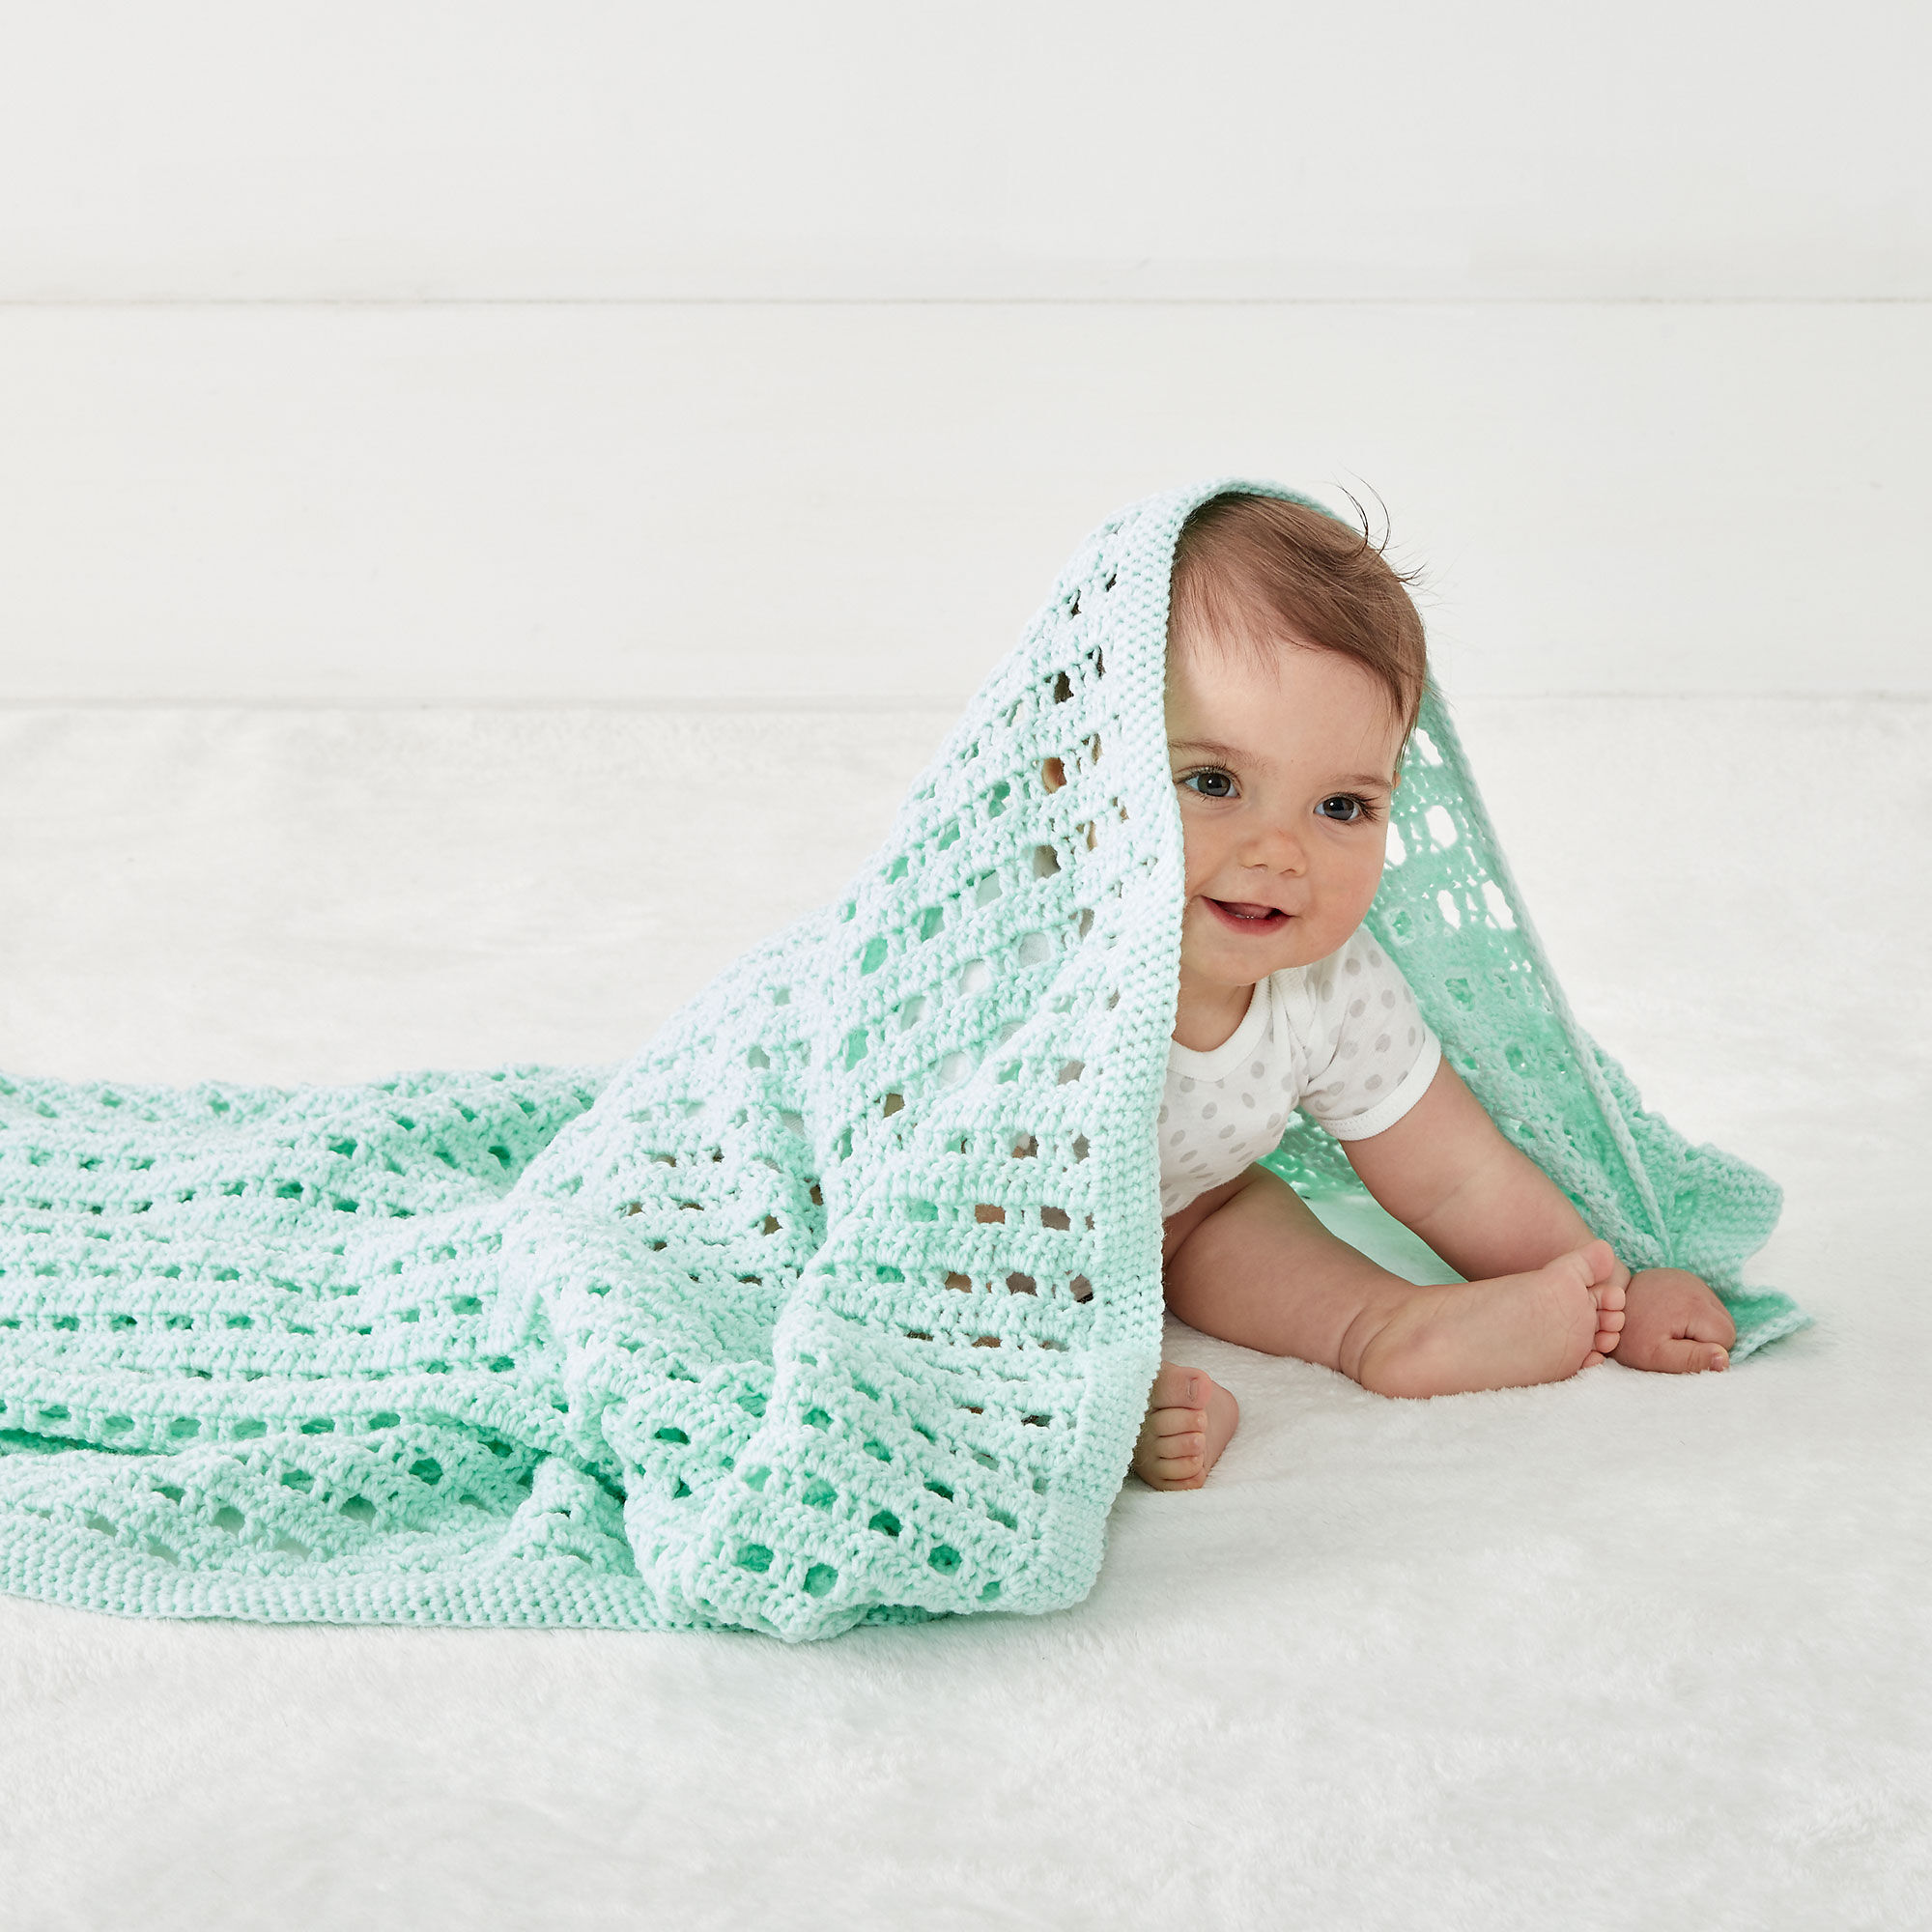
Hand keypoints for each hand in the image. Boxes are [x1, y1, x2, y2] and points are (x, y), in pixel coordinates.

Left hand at [1613, 1267, 1735, 1373]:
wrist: (1601, 1307)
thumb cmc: (1628, 1337)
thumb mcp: (1657, 1356)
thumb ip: (1692, 1360)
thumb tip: (1725, 1360)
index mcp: (1694, 1305)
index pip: (1726, 1338)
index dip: (1705, 1351)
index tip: (1677, 1348)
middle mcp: (1696, 1286)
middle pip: (1724, 1325)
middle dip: (1705, 1339)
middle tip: (1672, 1341)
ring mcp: (1689, 1279)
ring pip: (1715, 1315)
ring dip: (1699, 1328)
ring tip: (1668, 1329)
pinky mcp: (1681, 1278)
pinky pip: (1703, 1303)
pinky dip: (1692, 1316)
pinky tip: (1668, 1318)